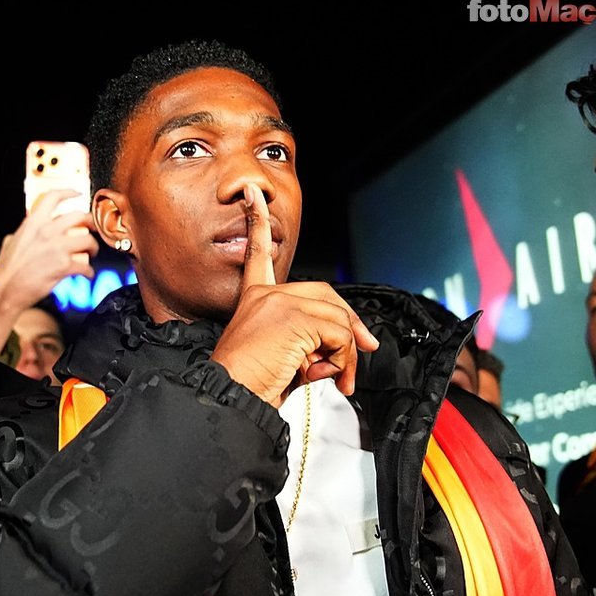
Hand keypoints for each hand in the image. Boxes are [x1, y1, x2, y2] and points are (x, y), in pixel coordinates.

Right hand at [0, 189, 99, 353]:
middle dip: (91, 223)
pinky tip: (86, 274)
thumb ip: (26, 231)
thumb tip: (30, 228)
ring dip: (93, 247)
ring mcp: (57, 248)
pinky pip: (86, 266)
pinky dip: (89, 271)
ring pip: (88, 240)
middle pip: (80, 216)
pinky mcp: (64, 266)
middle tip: (93, 230)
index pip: (53, 197)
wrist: (5, 290)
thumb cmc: (8, 269)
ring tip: (91, 254)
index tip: (78, 194)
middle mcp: (47, 231)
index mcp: (33, 222)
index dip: (69, 193)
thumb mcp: (12, 240)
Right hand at [211, 185, 377, 406]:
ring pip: (336, 318)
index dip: (257, 221)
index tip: (253, 195)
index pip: (258, 253)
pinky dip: (344, 359)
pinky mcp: (292, 316)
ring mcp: (278, 302)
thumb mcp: (283, 359)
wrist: (230, 399)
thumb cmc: (248, 386)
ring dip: (346, 353)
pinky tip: (326, 375)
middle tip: (365, 348)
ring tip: (335, 378)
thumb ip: (310, 346)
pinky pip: (339, 334)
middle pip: (324, 292)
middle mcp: (264, 296)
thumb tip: (340, 353)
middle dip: (350, 322)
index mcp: (254, 300)